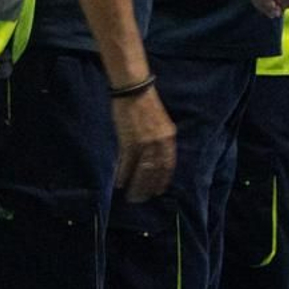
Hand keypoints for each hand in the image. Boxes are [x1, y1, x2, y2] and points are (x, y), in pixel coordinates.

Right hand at [112, 86, 176, 202]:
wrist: (134, 89)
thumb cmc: (145, 103)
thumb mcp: (160, 122)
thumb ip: (160, 139)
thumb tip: (154, 158)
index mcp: (169, 137)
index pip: (168, 165)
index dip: (163, 180)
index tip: (158, 191)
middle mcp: (159, 142)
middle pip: (155, 172)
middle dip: (148, 187)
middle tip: (141, 198)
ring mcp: (144, 143)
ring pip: (141, 172)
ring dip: (136, 186)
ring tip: (130, 196)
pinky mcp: (129, 142)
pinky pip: (126, 164)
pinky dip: (123, 175)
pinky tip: (119, 183)